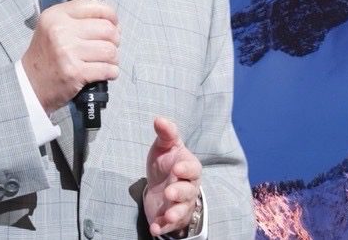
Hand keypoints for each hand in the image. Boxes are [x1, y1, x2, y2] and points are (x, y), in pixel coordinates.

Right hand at [21, 0, 119, 112]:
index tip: (114, 23)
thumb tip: (112, 22)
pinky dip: (111, 72)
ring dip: (114, 57)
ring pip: (109, 50)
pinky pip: (107, 69)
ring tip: (106, 61)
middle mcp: (61, 31)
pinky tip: (106, 72)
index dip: (110, 14)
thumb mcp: (53, 27)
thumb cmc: (46, 56)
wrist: (30, 84)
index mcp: (56, 15)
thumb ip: (77, 19)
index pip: (93, 5)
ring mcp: (67, 52)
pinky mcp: (75, 72)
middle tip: (110, 46)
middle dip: (115, 39)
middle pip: (107, 28)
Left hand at [144, 117, 202, 236]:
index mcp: (189, 168)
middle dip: (180, 192)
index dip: (186, 169)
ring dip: (175, 213)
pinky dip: (163, 227)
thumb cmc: (166, 162)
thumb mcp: (164, 146)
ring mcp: (180, 204)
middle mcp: (188, 187)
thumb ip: (165, 133)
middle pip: (188, 191)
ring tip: (167, 215)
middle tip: (170, 192)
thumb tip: (158, 119)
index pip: (193, 168)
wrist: (160, 185)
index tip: (177, 168)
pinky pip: (170, 225)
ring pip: (182, 210)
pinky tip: (155, 228)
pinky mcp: (170, 218)